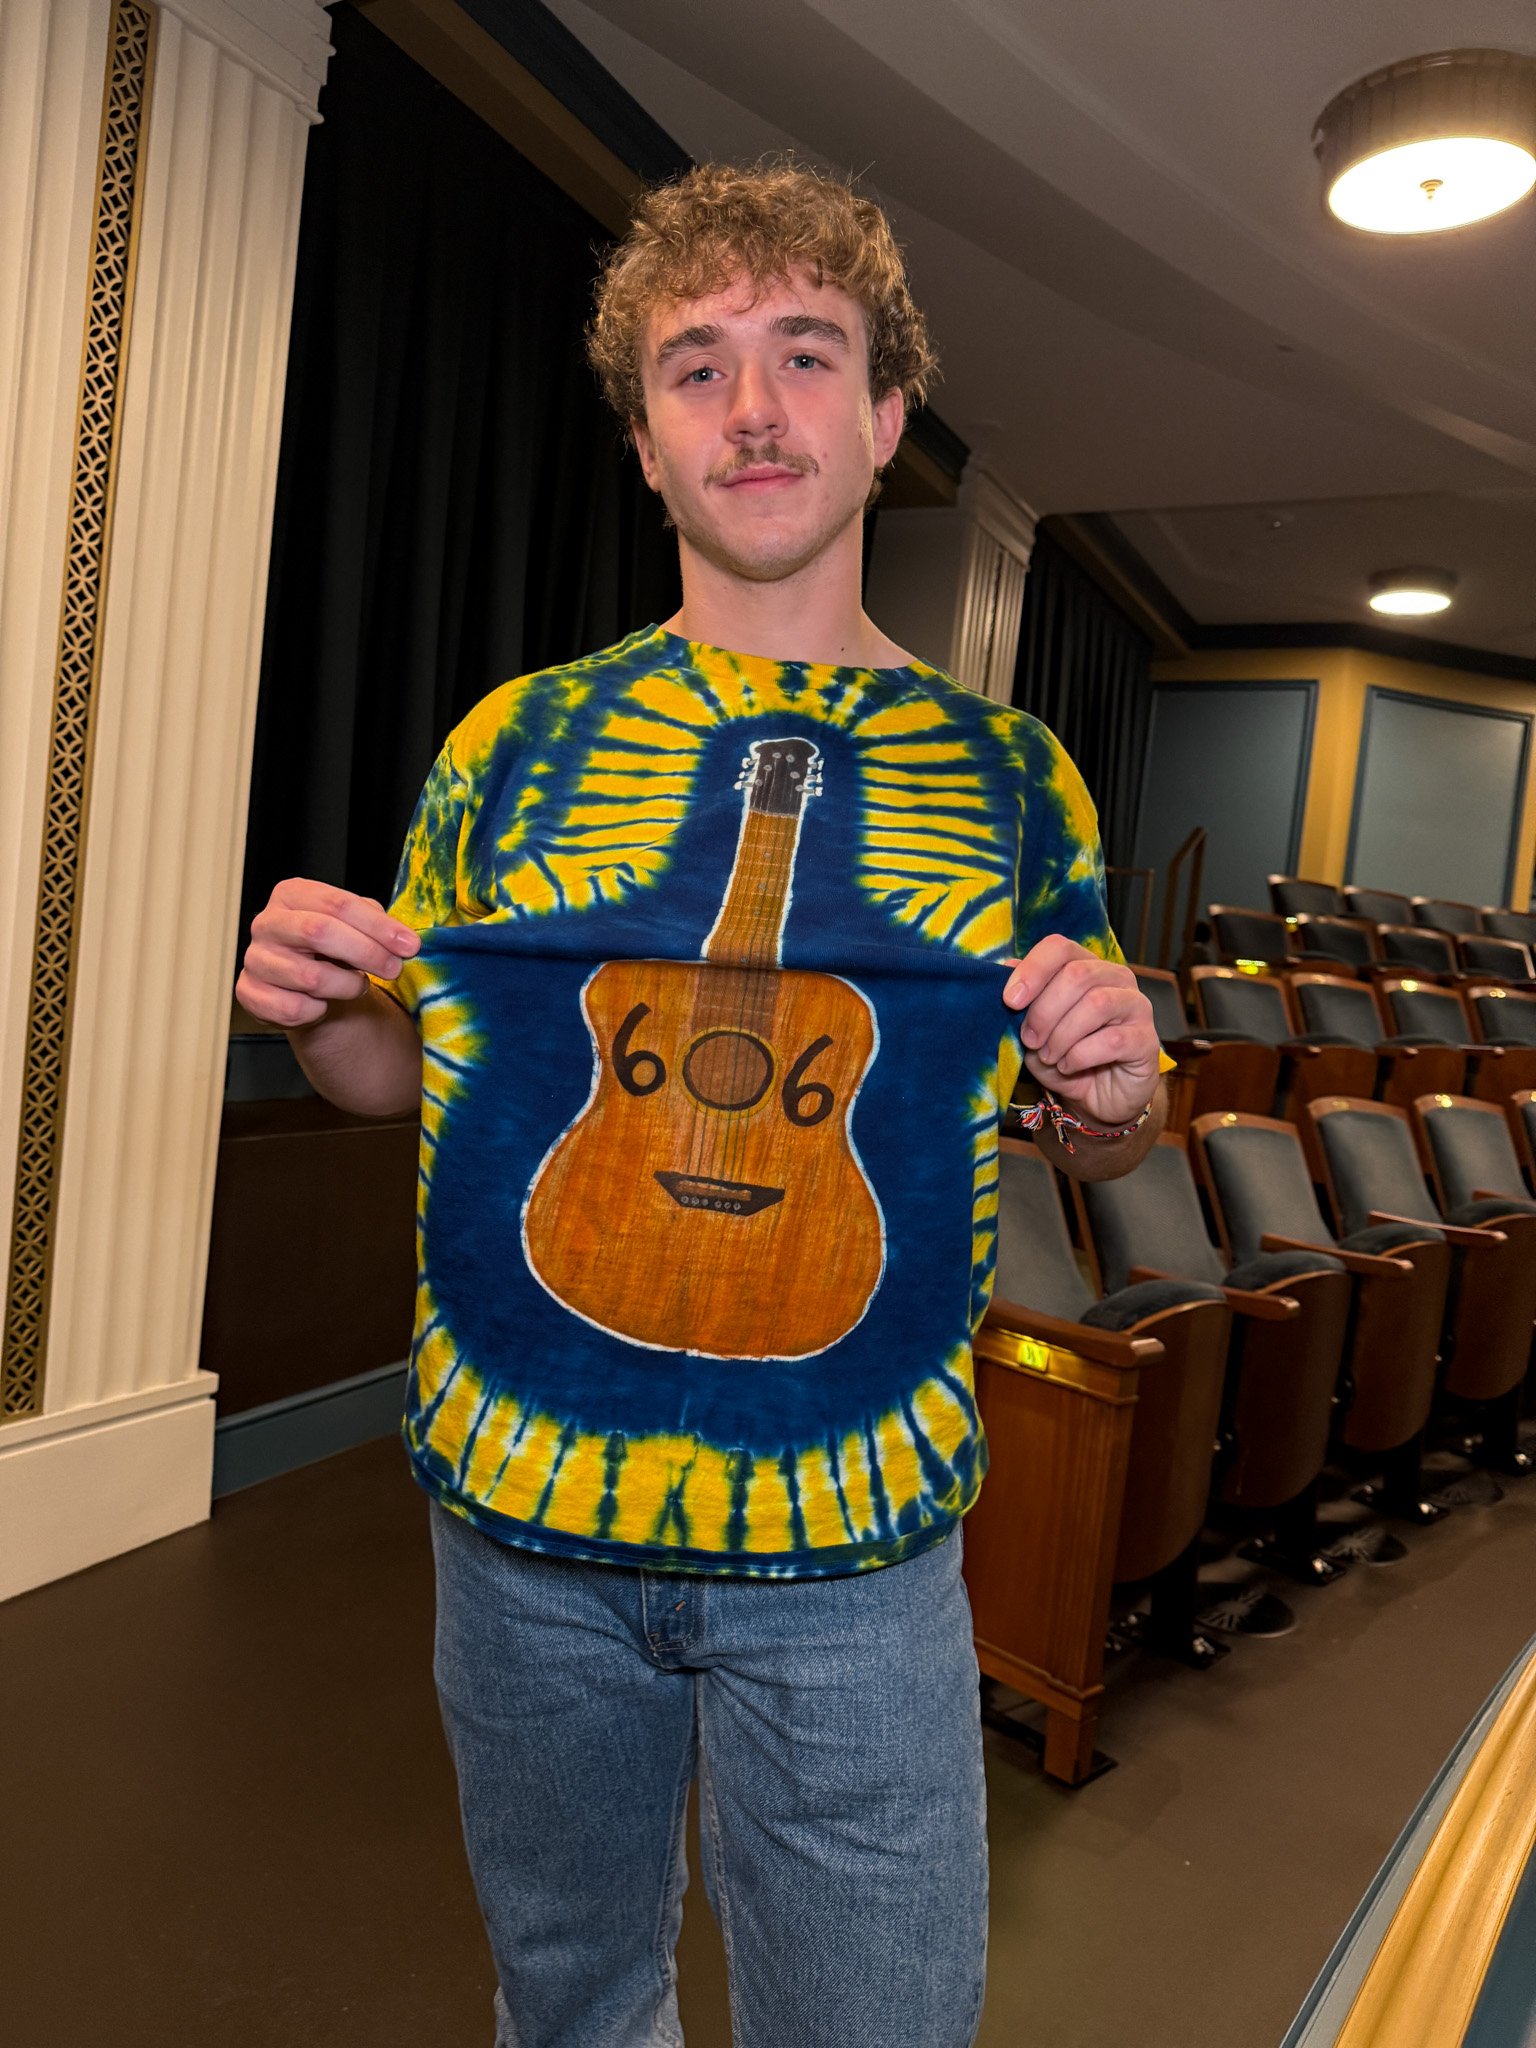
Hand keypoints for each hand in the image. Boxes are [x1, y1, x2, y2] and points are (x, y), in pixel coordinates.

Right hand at [237, 879, 419, 1028]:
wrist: (307, 985)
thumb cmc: (332, 949)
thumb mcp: (355, 925)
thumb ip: (377, 924)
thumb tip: (402, 939)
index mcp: (292, 895)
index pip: (337, 904)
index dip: (377, 926)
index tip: (409, 944)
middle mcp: (267, 923)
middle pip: (319, 932)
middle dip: (366, 952)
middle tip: (394, 968)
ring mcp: (255, 958)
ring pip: (310, 977)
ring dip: (346, 986)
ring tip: (356, 985)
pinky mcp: (249, 992)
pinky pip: (292, 1008)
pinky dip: (318, 1011)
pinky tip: (323, 1003)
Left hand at [1002, 936, 1159, 1127]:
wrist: (1098, 1099)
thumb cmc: (1066, 1057)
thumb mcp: (1035, 1030)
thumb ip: (1024, 1000)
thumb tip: (1008, 967)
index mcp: (1087, 966)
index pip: (1060, 948)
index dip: (1033, 970)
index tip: (1010, 1001)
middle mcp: (1116, 978)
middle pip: (1077, 974)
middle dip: (1044, 1011)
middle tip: (1030, 1040)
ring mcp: (1136, 1007)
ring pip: (1096, 1003)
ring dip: (1062, 1035)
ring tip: (1050, 1056)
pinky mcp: (1146, 1040)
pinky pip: (1112, 1040)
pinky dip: (1080, 1056)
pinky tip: (1069, 1067)